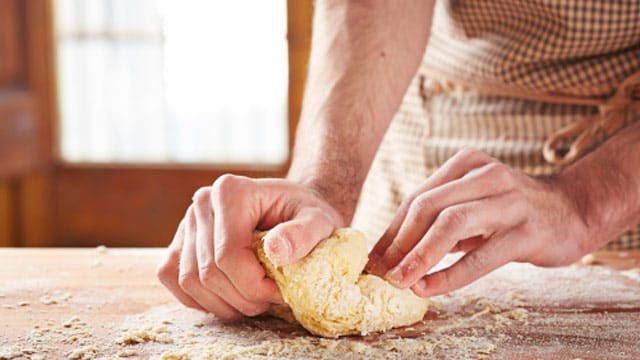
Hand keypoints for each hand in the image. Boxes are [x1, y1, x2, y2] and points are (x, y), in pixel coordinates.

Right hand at [156, 175, 343, 319]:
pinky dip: (202, 299)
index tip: (281, 292)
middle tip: (270, 299)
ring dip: (224, 303)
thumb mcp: (319, 221)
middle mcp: (203, 203)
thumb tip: (276, 250)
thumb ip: (303, 234)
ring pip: (190, 281)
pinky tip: (231, 296)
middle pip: (208, 272)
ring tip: (255, 299)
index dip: (253, 286)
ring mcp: (187, 222)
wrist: (294, 209)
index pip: (228, 255)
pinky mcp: (180, 242)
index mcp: (231, 191)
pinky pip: (175, 280)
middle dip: (243, 298)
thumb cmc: (306, 215)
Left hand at [366, 149, 591, 296]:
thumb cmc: (511, 211)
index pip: (418, 197)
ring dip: (419, 256)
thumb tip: (391, 252)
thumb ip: (438, 219)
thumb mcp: (472, 203)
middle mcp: (487, 175)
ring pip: (451, 225)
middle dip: (399, 242)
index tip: (374, 258)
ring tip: (400, 280)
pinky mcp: (526, 231)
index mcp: (467, 164)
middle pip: (428, 206)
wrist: (574, 211)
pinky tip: (429, 288)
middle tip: (381, 272)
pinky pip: (480, 256)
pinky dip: (450, 274)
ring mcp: (509, 201)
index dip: (392, 230)